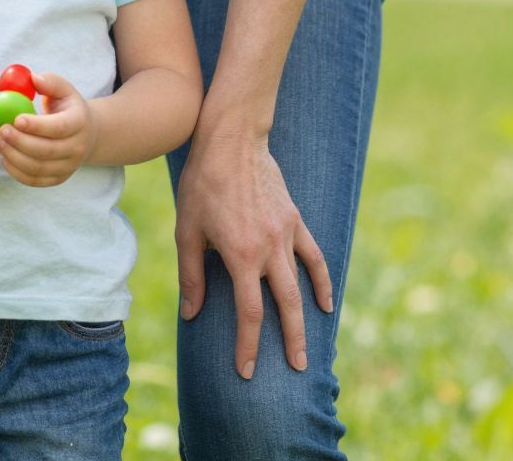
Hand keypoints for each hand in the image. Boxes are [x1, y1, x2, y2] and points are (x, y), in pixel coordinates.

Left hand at [0, 72, 95, 187]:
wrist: (85, 133)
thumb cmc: (67, 107)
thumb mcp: (63, 89)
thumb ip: (50, 82)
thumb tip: (33, 78)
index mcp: (79, 122)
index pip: (59, 127)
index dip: (36, 125)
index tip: (15, 119)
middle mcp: (77, 148)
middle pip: (46, 150)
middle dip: (19, 142)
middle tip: (0, 130)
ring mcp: (68, 167)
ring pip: (37, 168)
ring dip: (13, 156)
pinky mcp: (58, 179)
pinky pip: (33, 180)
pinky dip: (15, 170)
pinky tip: (5, 155)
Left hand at [174, 121, 333, 379]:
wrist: (231, 140)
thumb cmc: (202, 184)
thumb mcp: (187, 230)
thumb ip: (191, 275)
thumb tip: (192, 314)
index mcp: (241, 255)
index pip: (249, 312)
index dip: (248, 345)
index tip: (246, 371)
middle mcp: (269, 249)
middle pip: (285, 306)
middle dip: (289, 342)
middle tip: (294, 370)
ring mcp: (286, 234)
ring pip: (302, 286)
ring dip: (306, 320)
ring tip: (308, 350)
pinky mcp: (295, 221)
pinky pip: (314, 257)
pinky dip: (322, 281)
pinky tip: (326, 304)